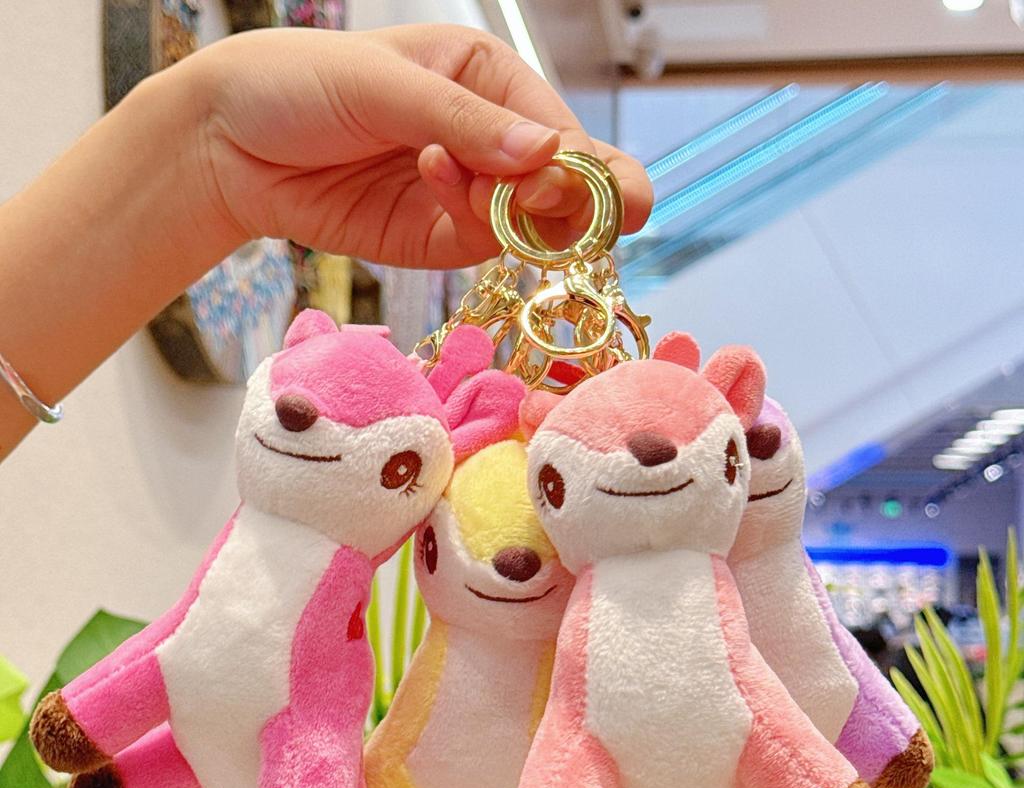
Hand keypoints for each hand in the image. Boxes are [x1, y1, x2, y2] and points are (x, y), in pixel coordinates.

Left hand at [189, 25, 651, 267]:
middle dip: (564, 200)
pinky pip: (479, 245)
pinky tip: (431, 181)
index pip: (566, 132)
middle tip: (538, 199)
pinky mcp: (435, 239)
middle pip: (563, 188)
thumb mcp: (385, 85)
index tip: (598, 192)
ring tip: (449, 174)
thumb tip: (552, 157)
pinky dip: (471, 223)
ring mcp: (464, 194)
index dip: (589, 168)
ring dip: (508, 211)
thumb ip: (466, 125)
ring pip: (528, 225)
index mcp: (489, 79)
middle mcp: (489, 139)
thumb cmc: (300, 83)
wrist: (228, 145)